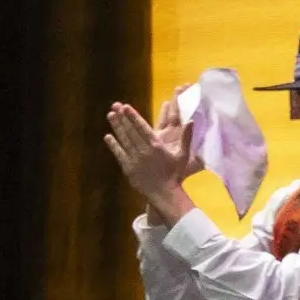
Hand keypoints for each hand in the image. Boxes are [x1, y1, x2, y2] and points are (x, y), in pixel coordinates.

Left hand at [103, 93, 198, 221]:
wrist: (164, 193)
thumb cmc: (175, 174)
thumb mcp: (183, 155)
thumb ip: (186, 138)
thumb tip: (191, 121)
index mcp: (156, 146)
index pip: (142, 127)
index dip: (133, 116)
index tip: (125, 106)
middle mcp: (143, 150)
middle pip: (131, 131)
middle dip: (122, 118)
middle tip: (115, 106)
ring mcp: (134, 159)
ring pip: (124, 140)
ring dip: (117, 127)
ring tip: (110, 115)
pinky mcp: (128, 167)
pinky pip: (119, 153)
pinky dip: (113, 145)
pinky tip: (108, 136)